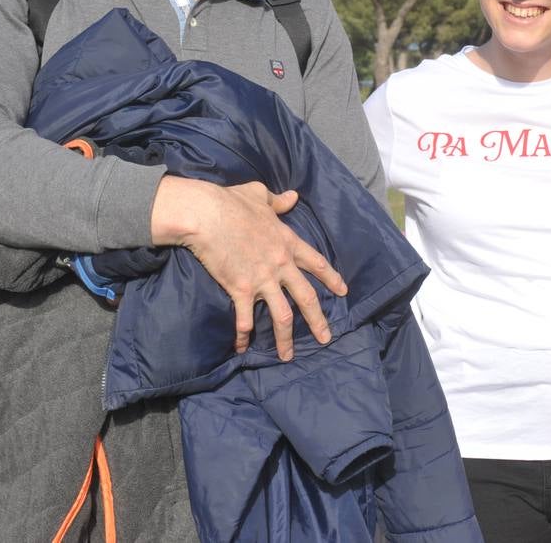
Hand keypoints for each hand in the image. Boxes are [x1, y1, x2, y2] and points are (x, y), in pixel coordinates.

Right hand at [149, 175, 346, 360]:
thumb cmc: (232, 202)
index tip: (343, 291)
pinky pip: (244, 319)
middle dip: (318, 320)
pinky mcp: (240, 289)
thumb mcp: (260, 195)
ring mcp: (262, 279)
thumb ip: (279, 200)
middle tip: (326, 338)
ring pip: (282, 315)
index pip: (317, 263)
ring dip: (285, 338)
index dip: (331, 278)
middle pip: (306, 297)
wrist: (207, 215)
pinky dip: (243, 336)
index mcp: (288, 242)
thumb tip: (293, 196)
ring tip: (288, 356)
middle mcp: (280, 264)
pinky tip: (242, 349)